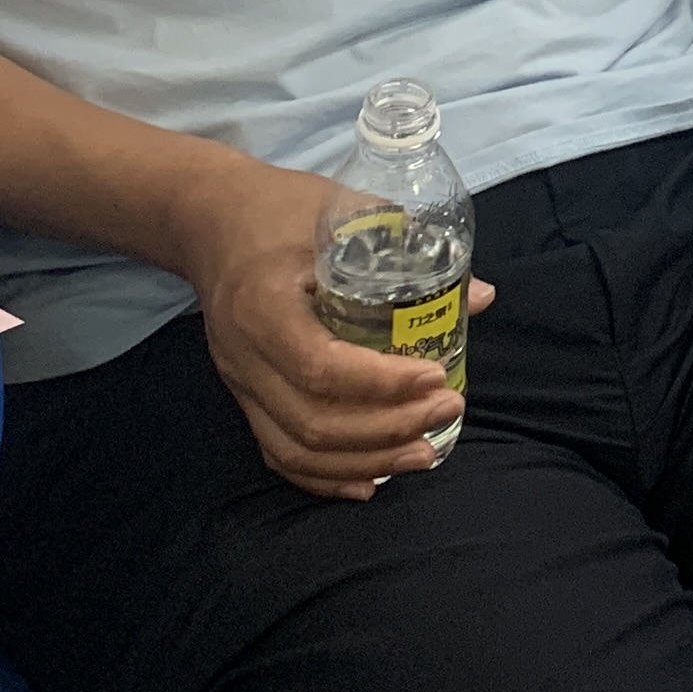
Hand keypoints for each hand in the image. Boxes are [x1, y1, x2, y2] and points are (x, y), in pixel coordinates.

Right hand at [173, 161, 491, 500]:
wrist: (211, 218)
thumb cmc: (283, 209)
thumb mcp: (348, 211)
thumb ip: (411, 251)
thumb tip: (482, 296)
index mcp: (263, 305)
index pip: (319, 366)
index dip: (382, 383)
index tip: (436, 376)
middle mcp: (243, 354)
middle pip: (311, 420)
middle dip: (387, 428)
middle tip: (448, 411)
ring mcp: (238, 382)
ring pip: (295, 447)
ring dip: (365, 459)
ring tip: (425, 452)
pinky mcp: (242, 395)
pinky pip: (277, 452)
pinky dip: (325, 476)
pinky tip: (370, 481)